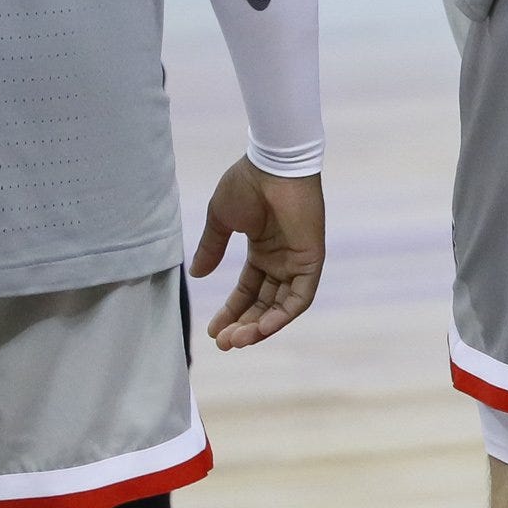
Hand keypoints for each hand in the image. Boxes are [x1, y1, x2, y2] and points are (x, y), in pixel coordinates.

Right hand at [192, 159, 325, 349]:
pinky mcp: (311, 258)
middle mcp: (282, 258)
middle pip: (265, 303)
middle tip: (223, 343)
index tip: (213, 331)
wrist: (271, 164)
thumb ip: (211, 248)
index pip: (249, 290)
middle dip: (244, 325)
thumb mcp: (221, 221)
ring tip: (237, 340)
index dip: (232, 311)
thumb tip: (196, 274)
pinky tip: (261, 328)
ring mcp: (298, 259)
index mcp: (263, 250)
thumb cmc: (247, 184)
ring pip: (282, 305)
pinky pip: (301, 295)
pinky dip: (283, 315)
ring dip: (261, 326)